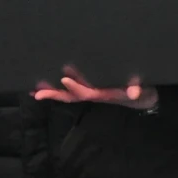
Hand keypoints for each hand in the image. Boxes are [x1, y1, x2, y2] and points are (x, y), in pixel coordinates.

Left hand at [33, 73, 157, 110]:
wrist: (143, 98)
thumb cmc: (142, 89)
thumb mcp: (142, 89)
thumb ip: (138, 89)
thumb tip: (134, 91)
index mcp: (104, 93)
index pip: (88, 92)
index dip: (76, 87)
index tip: (65, 79)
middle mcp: (94, 94)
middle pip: (71, 96)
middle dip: (55, 94)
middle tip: (37, 92)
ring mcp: (91, 92)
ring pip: (68, 94)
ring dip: (52, 92)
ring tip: (34, 91)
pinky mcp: (90, 88)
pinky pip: (71, 91)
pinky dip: (58, 89)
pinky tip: (45, 85)